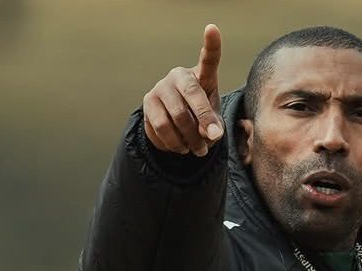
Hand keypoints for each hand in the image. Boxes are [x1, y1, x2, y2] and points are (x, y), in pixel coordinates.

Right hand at [142, 24, 224, 155]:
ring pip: (176, 117)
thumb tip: (209, 134)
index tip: (212, 28)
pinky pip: (161, 128)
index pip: (208, 59)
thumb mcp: (214, 123)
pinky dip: (175, 143)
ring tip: (198, 150)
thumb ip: (214, 126)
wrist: (177, 129)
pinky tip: (181, 146)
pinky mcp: (147, 103)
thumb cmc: (201, 119)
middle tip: (212, 139)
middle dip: (204, 121)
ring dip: (190, 139)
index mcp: (201, 76)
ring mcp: (160, 87)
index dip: (211, 45)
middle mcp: (178, 76)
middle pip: (192, 96)